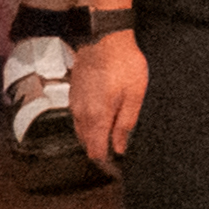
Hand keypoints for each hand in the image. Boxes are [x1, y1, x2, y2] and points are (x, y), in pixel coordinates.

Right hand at [71, 31, 148, 165]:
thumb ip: (125, 124)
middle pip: (87, 144)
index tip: (118, 168)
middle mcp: (81, 115)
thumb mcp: (134, 96)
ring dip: (94, 139)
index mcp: (96, 118)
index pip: (96, 151)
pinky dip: (90, 125)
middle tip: (119, 154)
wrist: (103, 39)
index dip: (106, 163)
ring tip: (112, 139)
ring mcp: (74, 104)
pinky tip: (103, 121)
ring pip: (82, 132)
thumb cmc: (123, 65)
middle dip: (101, 152)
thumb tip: (120, 148)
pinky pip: (79, 119)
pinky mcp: (74, 95)